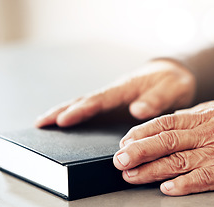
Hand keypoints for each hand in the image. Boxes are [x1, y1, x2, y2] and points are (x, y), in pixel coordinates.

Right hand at [35, 60, 195, 127]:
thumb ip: (156, 100)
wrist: (173, 75)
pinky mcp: (115, 106)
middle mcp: (115, 93)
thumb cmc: (172, 82)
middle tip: (41, 123)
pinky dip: (76, 116)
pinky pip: (92, 110)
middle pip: (84, 100)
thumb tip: (137, 111)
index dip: (82, 110)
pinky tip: (65, 124)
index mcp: (127, 88)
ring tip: (43, 124)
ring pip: (84, 105)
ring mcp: (113, 100)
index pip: (100, 100)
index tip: (64, 119)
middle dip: (62, 111)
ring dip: (63, 112)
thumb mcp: (172, 90)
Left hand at [113, 97, 213, 195]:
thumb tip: (172, 121)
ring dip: (152, 170)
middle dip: (139, 151)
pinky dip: (185, 185)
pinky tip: (167, 189)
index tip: (124, 140)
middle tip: (119, 160)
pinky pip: (205, 179)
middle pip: (166, 142)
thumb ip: (197, 115)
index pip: (165, 123)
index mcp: (205, 116)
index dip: (142, 132)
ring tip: (132, 176)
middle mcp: (208, 133)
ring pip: (179, 162)